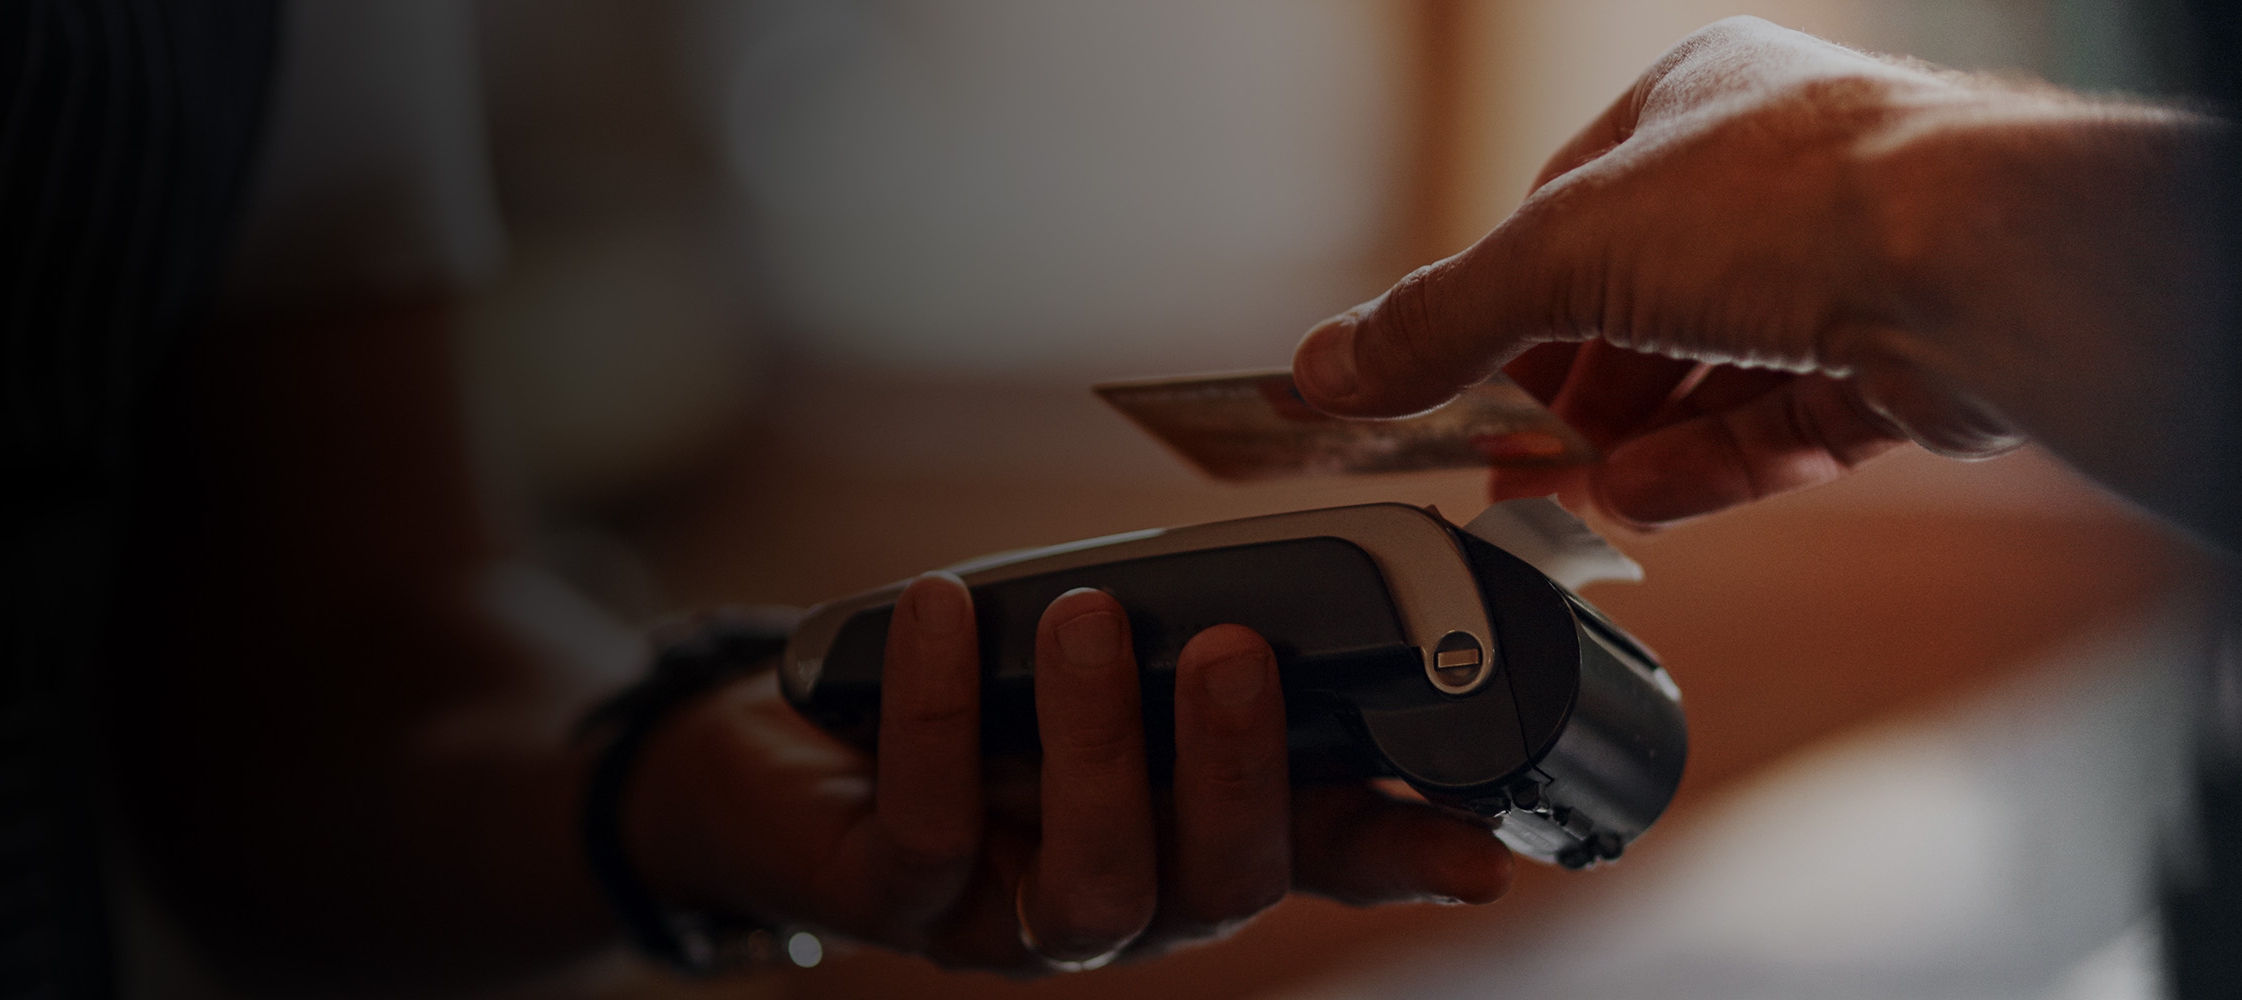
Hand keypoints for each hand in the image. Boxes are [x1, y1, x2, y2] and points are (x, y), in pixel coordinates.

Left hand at [622, 575, 1512, 973]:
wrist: (786, 761)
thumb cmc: (973, 706)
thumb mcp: (1101, 670)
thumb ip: (1199, 661)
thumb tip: (1305, 602)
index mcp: (1196, 833)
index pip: (1329, 859)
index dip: (1410, 857)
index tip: (1488, 850)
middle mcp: (1128, 898)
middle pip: (1222, 886)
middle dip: (1240, 774)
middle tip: (1241, 651)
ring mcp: (1014, 918)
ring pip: (1095, 890)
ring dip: (1100, 749)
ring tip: (1092, 620)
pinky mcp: (898, 899)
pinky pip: (927, 830)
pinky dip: (937, 713)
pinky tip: (942, 608)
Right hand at [1293, 16, 2228, 529]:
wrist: (1975, 261)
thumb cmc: (1797, 193)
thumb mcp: (1562, 252)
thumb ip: (1442, 319)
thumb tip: (1332, 365)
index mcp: (1693, 105)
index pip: (1566, 213)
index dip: (1503, 305)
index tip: (1449, 380)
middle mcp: (1778, 174)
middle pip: (1640, 306)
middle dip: (1571, 395)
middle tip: (1511, 463)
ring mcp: (1847, 267)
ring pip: (1714, 374)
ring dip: (1635, 442)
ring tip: (1574, 498)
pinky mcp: (1900, 357)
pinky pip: (1783, 421)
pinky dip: (1711, 465)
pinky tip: (1648, 500)